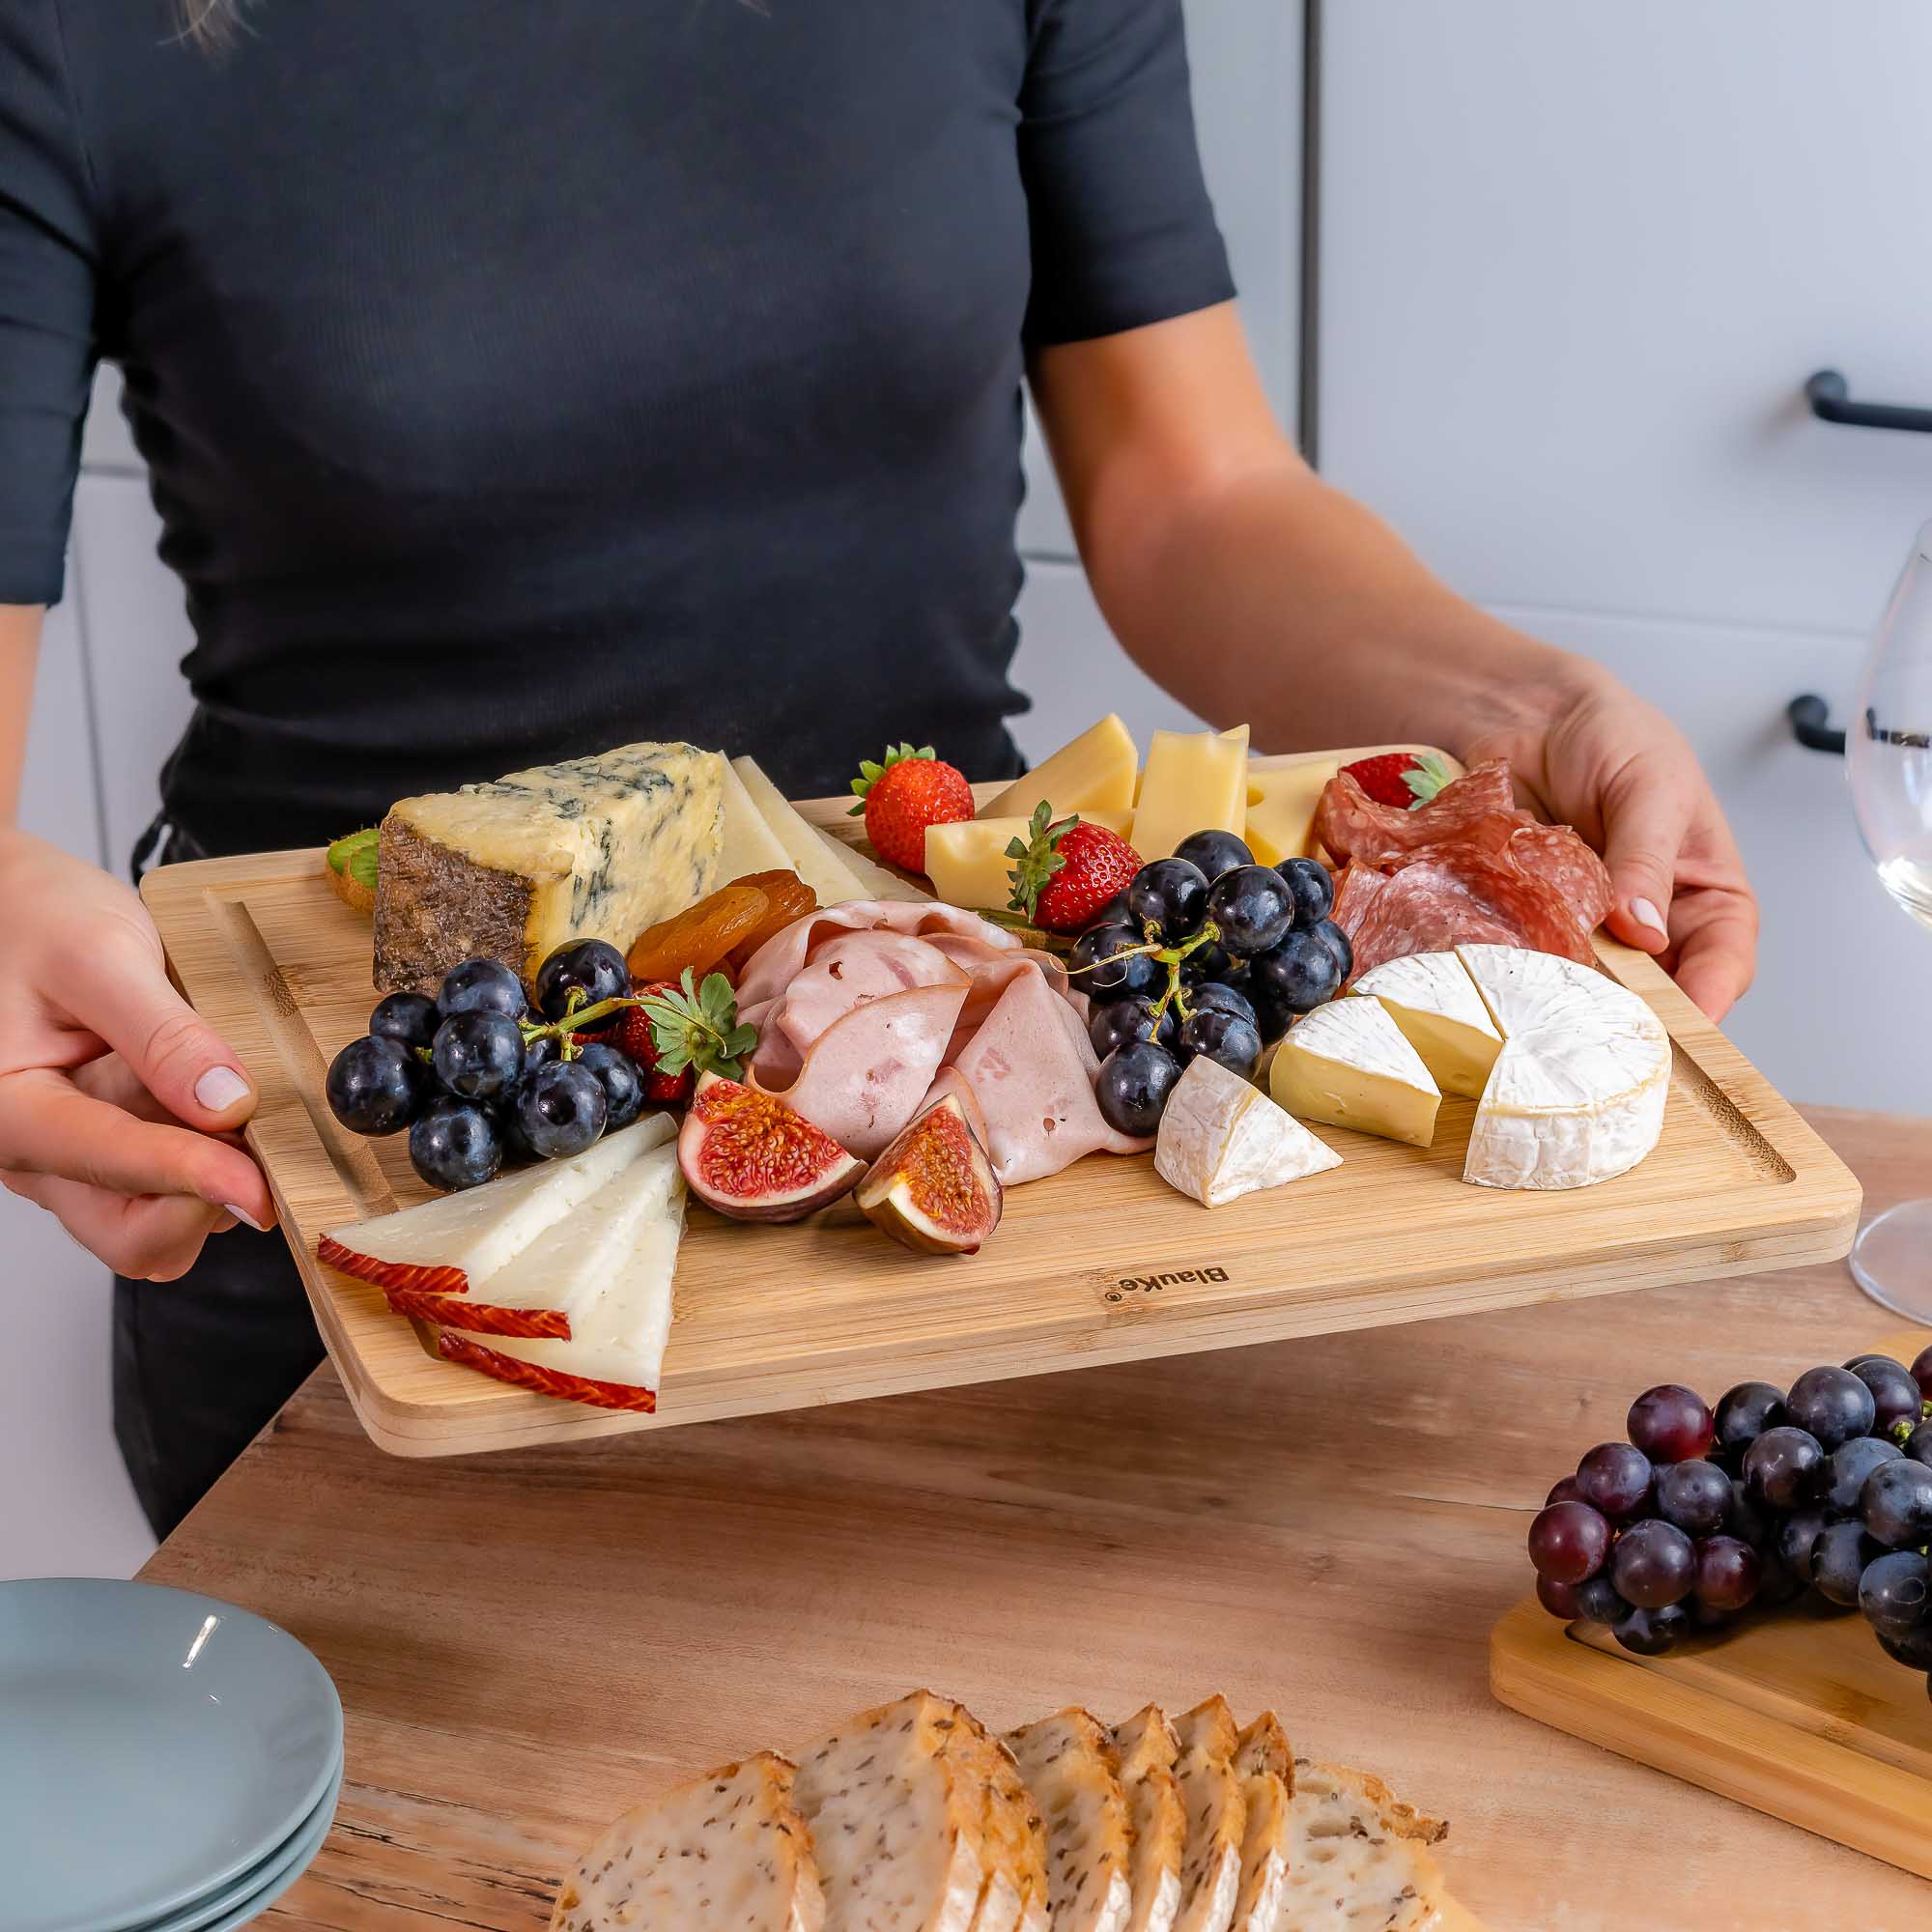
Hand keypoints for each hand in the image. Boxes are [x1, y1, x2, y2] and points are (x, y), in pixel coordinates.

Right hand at [0, 829, 275, 1278]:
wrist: (7, 904)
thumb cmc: (29, 917)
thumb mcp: (98, 953)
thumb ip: (162, 1032)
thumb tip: (227, 1102)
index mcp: (8, 1110)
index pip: (111, 1166)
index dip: (194, 1177)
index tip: (259, 1186)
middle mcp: (38, 1152)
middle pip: (131, 1235)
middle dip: (205, 1206)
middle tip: (266, 1148)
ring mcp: (78, 1156)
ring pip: (160, 1220)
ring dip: (217, 1180)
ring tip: (246, 1106)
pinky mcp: (115, 1143)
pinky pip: (173, 1184)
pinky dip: (215, 1159)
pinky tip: (230, 1103)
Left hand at [1464, 669, 1758, 1020]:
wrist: (1528, 715)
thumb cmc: (1611, 736)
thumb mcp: (1650, 786)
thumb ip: (1646, 858)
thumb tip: (1645, 930)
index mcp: (1706, 889)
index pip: (1724, 957)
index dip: (1709, 995)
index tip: (1684, 1022)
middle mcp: (1653, 920)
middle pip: (1658, 988)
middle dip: (1637, 1012)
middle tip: (1609, 1027)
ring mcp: (1590, 926)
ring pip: (1593, 982)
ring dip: (1577, 995)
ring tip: (1558, 1004)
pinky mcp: (1534, 921)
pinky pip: (1534, 957)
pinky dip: (1526, 966)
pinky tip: (1512, 970)